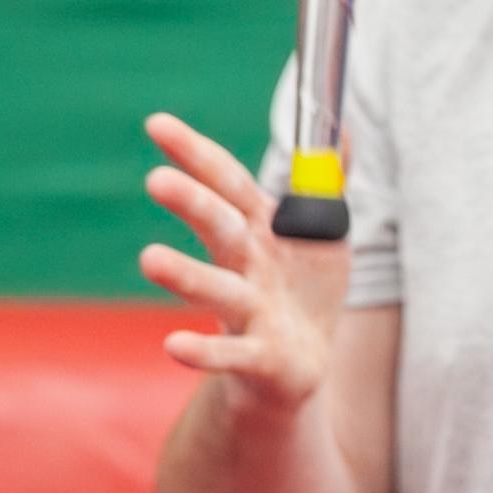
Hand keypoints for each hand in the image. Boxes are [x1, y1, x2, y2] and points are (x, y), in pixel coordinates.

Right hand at [138, 112, 347, 413]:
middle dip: (193, 204)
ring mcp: (248, 310)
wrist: (297, 368)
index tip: (156, 123)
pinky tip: (174, 346)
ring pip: (216, 289)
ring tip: (149, 260)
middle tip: (157, 181)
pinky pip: (230, 353)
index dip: (196, 153)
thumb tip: (343, 128)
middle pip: (219, 228)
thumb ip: (326, 181)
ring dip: (185, 275)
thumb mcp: (322, 232)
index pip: (226, 182)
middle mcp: (247, 264)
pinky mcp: (257, 356)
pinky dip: (204, 351)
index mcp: (261, 229)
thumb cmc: (303, 288)